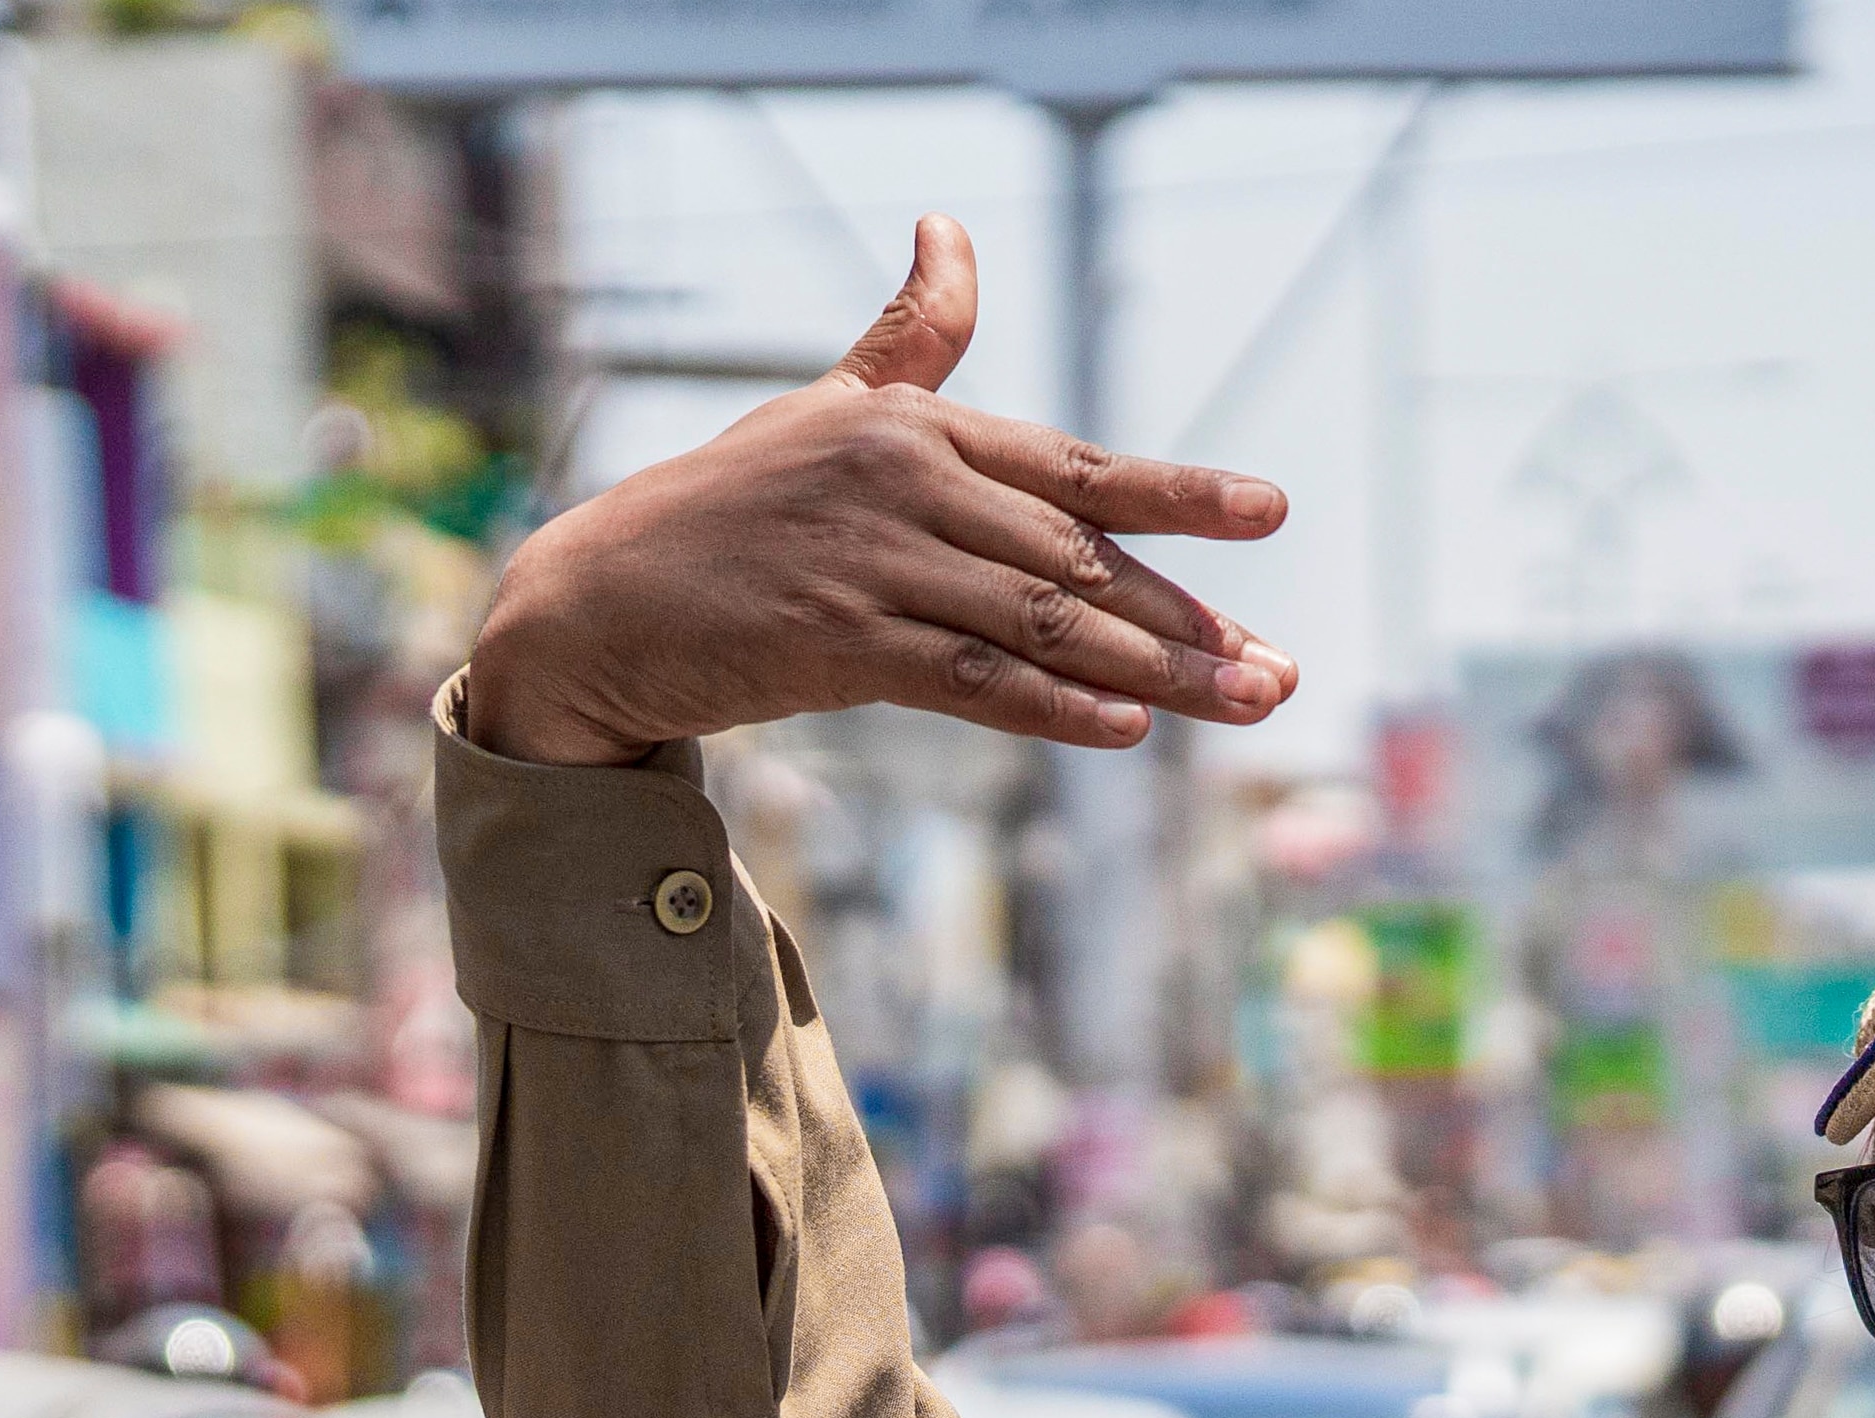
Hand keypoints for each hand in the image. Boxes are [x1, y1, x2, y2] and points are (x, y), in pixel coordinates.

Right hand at [465, 215, 1295, 765]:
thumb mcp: (826, 409)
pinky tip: (1125, 729)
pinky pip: (967, 679)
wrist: (598, 602)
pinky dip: (1049, 707)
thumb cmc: (727, 506)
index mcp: (915, 428)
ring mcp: (869, 564)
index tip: (1270, 513)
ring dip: (1151, 675)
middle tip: (1276, 672)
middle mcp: (902, 484)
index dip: (1182, 494)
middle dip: (1189, 620)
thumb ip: (911, 341)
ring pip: (1041, 625)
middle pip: (1078, 560)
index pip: (1077, 467)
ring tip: (1239, 705)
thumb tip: (950, 231)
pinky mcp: (834, 644)